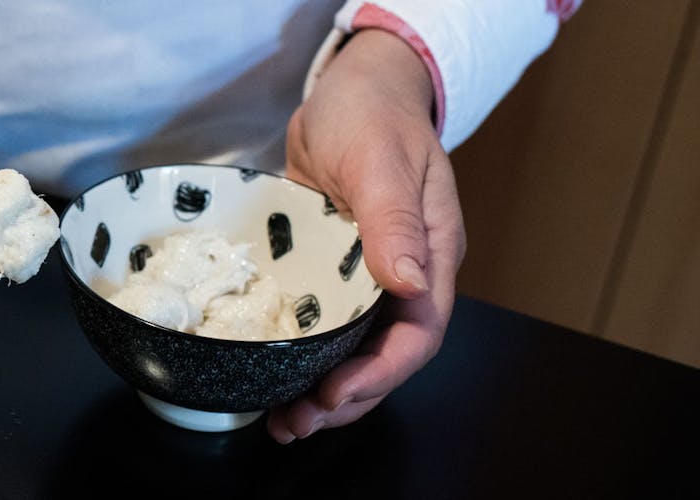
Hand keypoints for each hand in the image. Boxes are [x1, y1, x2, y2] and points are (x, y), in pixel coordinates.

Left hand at [272, 29, 466, 442]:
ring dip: (321, 389)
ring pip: (353, 349)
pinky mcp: (331, 273)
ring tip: (281, 419)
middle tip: (295, 422)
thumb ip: (393, 220)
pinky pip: (322, 326)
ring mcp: (367, 277)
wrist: (350, 89)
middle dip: (346, 398)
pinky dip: (301, 356)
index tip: (335, 394)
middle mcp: (404, 275)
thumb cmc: (372, 113)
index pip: (418, 334)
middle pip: (385, 356)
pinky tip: (270, 376)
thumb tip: (409, 281)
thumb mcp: (380, 160)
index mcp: (432, 254)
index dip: (380, 373)